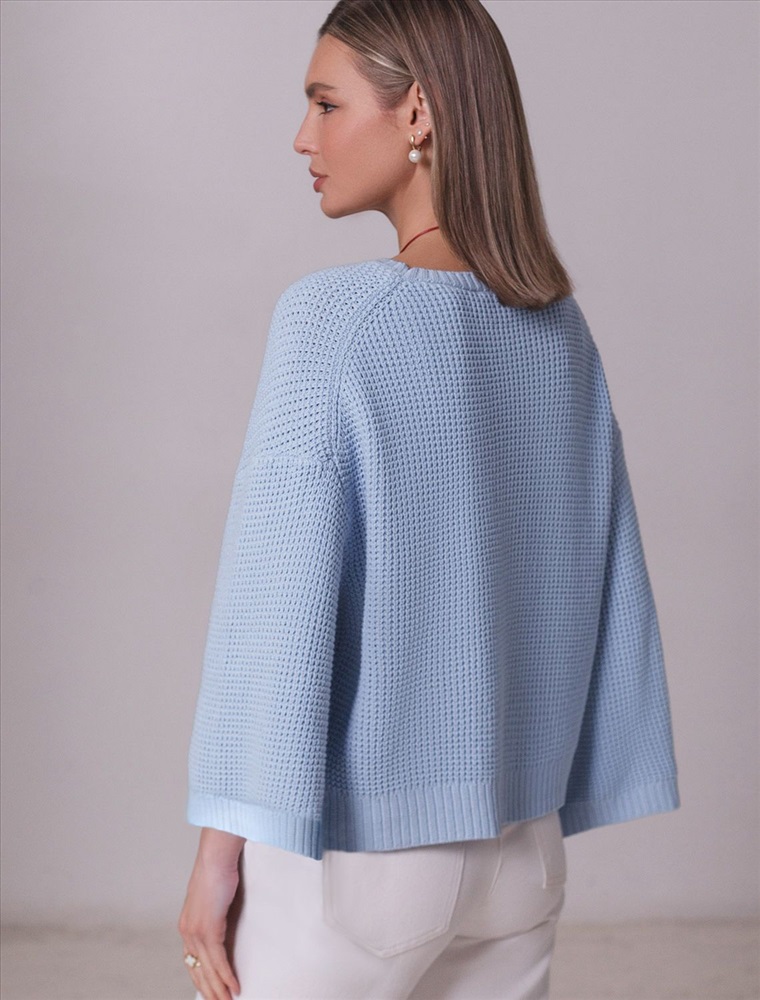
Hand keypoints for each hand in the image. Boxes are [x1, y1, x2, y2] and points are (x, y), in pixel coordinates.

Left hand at [179, 828, 245, 999]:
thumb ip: (215, 915)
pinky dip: (226, 976)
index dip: (200, 978)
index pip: (191, 961)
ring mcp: (197, 931)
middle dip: (209, 990)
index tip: (209, 991)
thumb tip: (224, 924)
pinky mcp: (209, 928)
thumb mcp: (213, 898)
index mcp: (187, 925)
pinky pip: (218, 960)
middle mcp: (188, 931)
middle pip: (198, 970)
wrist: (216, 857)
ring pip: (208, 969)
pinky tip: (234, 987)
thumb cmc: (218, 871)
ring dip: (219, 989)